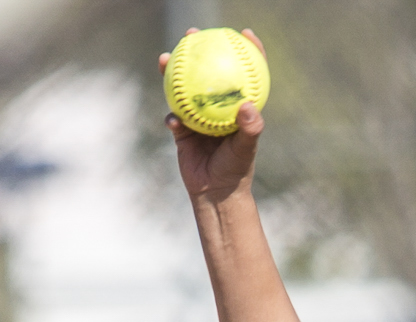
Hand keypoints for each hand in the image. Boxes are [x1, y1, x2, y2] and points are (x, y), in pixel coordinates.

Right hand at [160, 29, 265, 205]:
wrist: (215, 193)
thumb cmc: (236, 169)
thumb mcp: (245, 149)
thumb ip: (249, 128)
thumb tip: (247, 105)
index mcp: (236, 105)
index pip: (245, 71)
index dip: (247, 50)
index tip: (244, 33)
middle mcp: (217, 106)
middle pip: (208, 71)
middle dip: (199, 48)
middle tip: (193, 33)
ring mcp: (198, 116)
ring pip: (184, 88)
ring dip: (173, 72)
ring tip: (165, 58)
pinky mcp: (182, 131)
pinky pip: (173, 117)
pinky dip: (172, 117)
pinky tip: (173, 120)